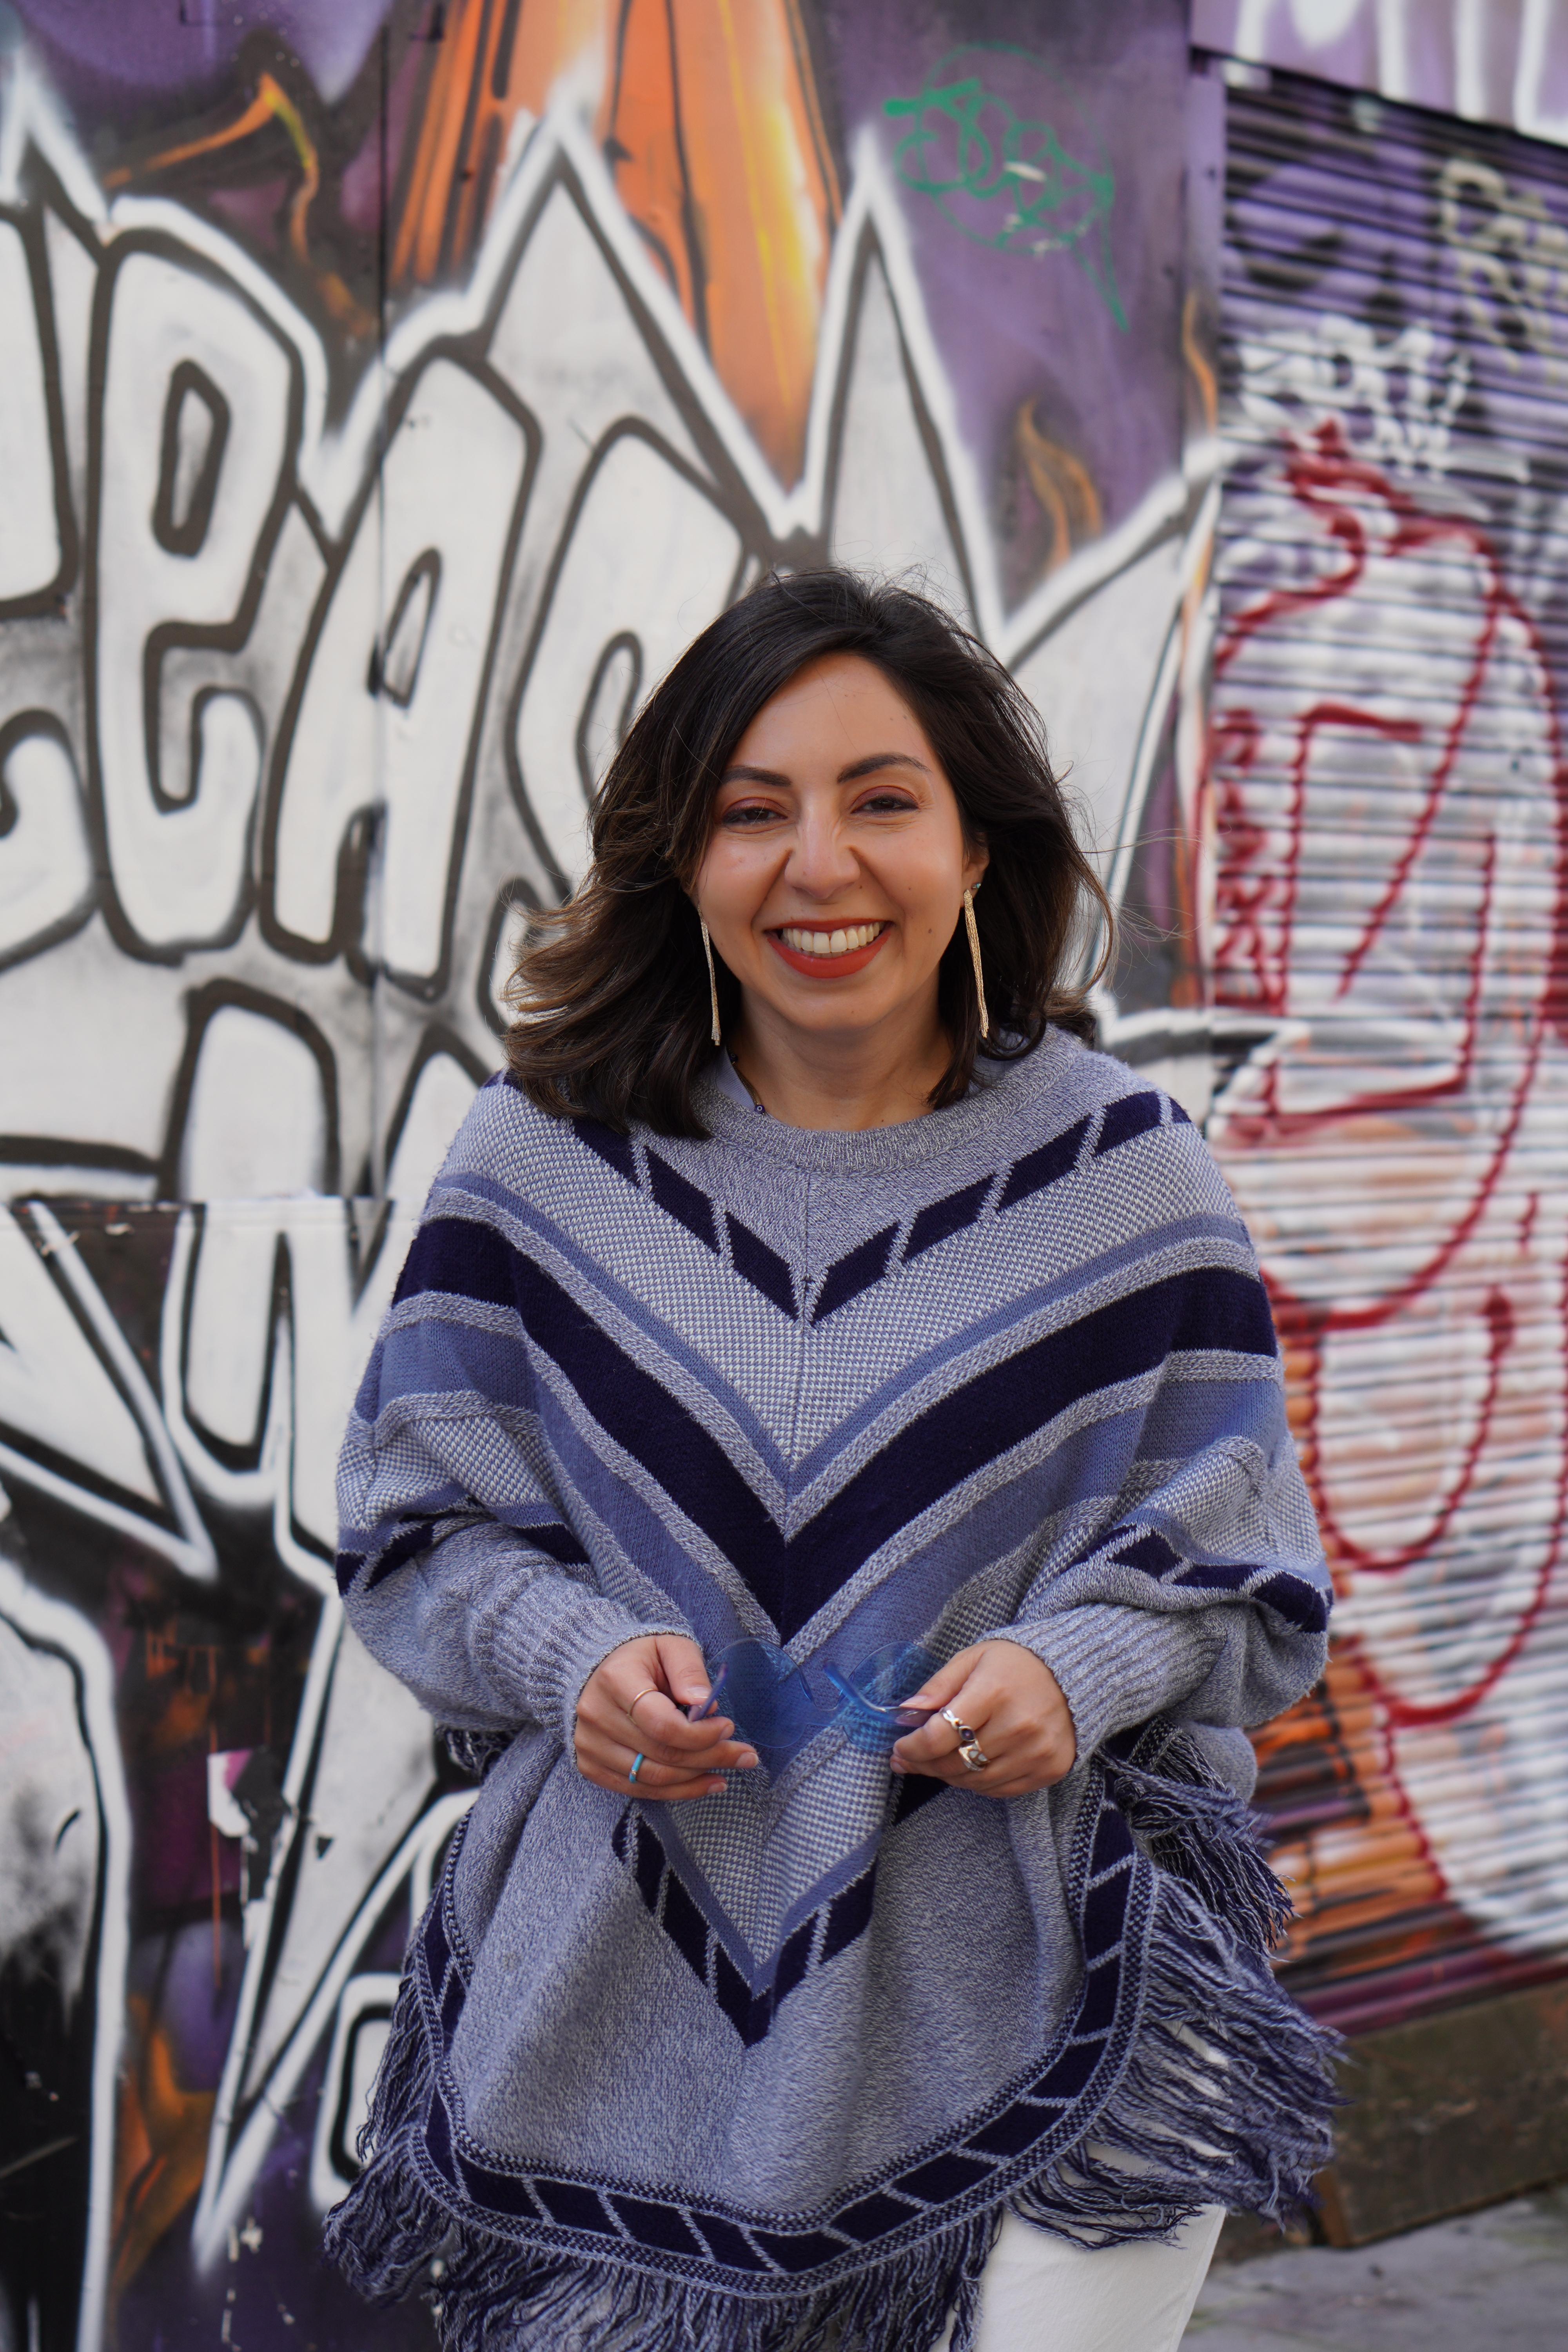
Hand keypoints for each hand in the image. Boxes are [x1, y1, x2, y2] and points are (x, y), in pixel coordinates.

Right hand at [574, 1634, 757, 1800]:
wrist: (602, 1670)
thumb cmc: (644, 1657)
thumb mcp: (671, 1646)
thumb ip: (689, 1671)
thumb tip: (706, 1703)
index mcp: (615, 1680)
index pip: (661, 1723)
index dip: (699, 1734)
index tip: (728, 1728)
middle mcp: (596, 1715)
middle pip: (661, 1754)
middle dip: (709, 1757)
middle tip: (744, 1754)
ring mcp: (589, 1745)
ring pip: (652, 1778)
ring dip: (696, 1778)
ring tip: (728, 1771)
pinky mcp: (590, 1766)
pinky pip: (637, 1790)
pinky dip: (676, 1791)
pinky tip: (705, 1783)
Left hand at [891, 1641, 1075, 1797]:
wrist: (1074, 1674)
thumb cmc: (1017, 1664)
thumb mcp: (973, 1658)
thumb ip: (939, 1685)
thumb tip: (906, 1711)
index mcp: (994, 1692)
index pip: (940, 1735)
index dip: (912, 1747)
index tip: (899, 1747)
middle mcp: (1018, 1726)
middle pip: (954, 1763)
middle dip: (923, 1764)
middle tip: (907, 1759)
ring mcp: (1036, 1752)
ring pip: (974, 1782)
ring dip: (948, 1775)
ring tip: (934, 1762)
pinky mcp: (1050, 1769)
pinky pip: (1000, 1790)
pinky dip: (978, 1782)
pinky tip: (967, 1766)